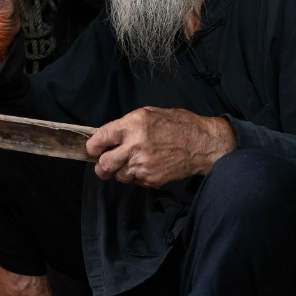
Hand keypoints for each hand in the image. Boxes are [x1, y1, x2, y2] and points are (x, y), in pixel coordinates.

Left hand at [86, 107, 234, 188]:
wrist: (202, 144)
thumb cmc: (178, 125)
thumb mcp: (149, 114)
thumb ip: (126, 126)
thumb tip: (107, 137)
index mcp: (132, 125)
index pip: (100, 139)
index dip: (93, 146)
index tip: (93, 148)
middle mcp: (135, 146)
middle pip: (104, 164)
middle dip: (101, 165)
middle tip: (104, 163)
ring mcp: (142, 165)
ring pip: (118, 175)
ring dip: (121, 171)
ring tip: (133, 162)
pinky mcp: (150, 179)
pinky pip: (134, 181)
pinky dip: (137, 176)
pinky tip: (148, 166)